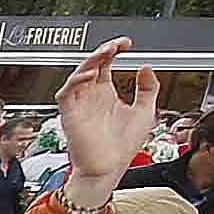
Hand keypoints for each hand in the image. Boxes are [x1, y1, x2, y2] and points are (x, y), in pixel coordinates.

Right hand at [55, 40, 153, 206]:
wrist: (109, 168)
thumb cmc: (123, 147)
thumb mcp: (145, 112)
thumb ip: (148, 88)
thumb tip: (146, 68)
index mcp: (106, 95)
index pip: (106, 65)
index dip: (114, 50)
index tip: (127, 44)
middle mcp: (92, 97)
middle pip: (92, 65)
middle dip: (103, 51)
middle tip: (117, 45)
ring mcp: (80, 104)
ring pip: (78, 74)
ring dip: (90, 61)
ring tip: (105, 54)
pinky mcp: (70, 114)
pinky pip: (65, 93)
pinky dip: (75, 81)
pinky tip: (90, 75)